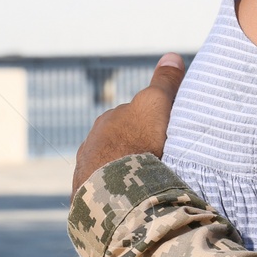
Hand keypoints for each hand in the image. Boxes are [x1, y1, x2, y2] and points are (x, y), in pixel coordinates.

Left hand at [71, 54, 185, 190]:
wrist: (116, 192)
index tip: (165, 136)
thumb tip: (171, 55)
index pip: (131, 118)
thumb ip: (164, 83)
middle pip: (118, 142)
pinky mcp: (85, 199)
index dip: (151, 124)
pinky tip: (130, 201)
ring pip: (110, 168)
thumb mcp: (157, 106)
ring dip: (124, 174)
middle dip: (134, 149)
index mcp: (107, 120)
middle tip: (159, 162)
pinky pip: (104, 193)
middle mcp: (91, 142)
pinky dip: (116, 194)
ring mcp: (86, 172)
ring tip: (146, 186)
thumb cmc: (139, 144)